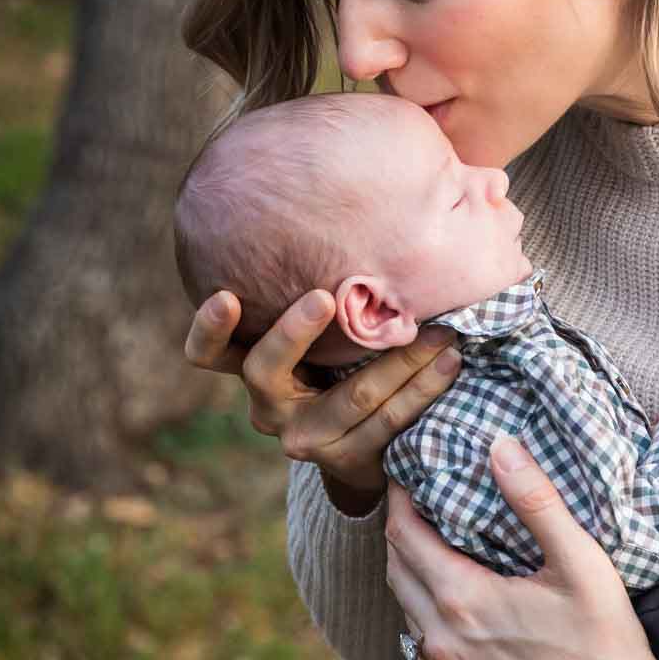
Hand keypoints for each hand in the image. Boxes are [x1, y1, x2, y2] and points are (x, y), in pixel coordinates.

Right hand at [184, 288, 461, 507]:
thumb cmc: (341, 365)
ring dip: (401, 358)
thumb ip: (315, 293)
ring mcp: (306, 439)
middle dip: (293, 332)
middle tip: (322, 297)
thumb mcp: (319, 339)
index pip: (207, 355)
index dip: (209, 328)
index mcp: (254, 369)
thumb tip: (337, 198)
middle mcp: (268, 407)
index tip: (225, 295)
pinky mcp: (348, 460)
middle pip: (265, 370)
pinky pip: (388, 420)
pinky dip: (423, 386)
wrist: (365, 449)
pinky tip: (451, 361)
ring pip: (352, 396)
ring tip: (439, 329)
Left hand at [385, 435, 658, 659]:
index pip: (403, 535)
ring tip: (433, 542)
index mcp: (461, 599)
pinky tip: (450, 602)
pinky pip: (422, 647)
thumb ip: (536, 501)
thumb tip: (500, 447)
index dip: (399, 498)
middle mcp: (442, 639)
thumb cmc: (606, 641)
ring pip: (405, 610)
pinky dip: (423, 615)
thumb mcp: (580, 561)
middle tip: (418, 500)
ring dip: (409, 573)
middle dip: (401, 530)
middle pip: (396, 570)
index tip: (407, 471)